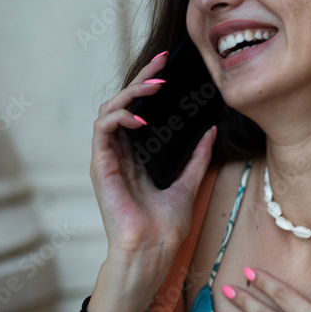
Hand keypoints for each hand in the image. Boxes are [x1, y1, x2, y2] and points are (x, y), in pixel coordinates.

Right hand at [89, 51, 216, 293]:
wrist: (153, 250)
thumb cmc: (166, 226)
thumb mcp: (189, 183)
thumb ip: (197, 157)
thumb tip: (211, 130)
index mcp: (138, 155)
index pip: (141, 109)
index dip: (151, 85)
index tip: (169, 65)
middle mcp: (120, 152)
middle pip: (125, 103)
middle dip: (142, 78)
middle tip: (162, 61)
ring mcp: (108, 157)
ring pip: (110, 109)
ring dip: (132, 93)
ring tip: (155, 86)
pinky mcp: (99, 165)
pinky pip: (102, 128)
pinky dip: (119, 116)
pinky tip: (140, 117)